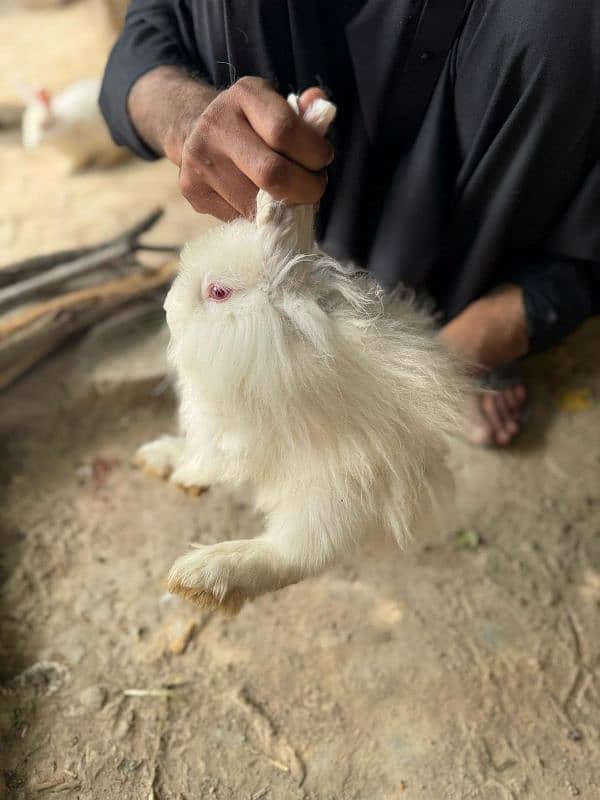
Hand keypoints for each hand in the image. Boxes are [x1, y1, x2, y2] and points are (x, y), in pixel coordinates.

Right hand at [178, 78, 333, 220]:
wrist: (197, 132)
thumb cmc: (253, 125)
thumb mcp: (279, 108)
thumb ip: (305, 112)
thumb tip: (319, 103)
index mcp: (245, 94)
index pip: (285, 131)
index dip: (314, 155)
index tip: (322, 162)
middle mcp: (216, 124)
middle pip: (271, 173)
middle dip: (305, 190)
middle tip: (314, 191)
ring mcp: (200, 159)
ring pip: (255, 204)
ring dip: (283, 209)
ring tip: (289, 197)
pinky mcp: (192, 189)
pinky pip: (237, 217)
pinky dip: (258, 219)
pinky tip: (263, 206)